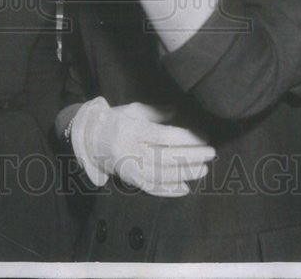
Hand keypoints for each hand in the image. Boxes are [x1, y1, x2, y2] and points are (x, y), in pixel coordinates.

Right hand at [70, 97, 215, 196]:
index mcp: (131, 130)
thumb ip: (156, 112)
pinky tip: (185, 189)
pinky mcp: (129, 180)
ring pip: (160, 175)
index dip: (186, 138)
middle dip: (190, 156)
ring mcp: (129, 168)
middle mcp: (129, 151)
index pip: (163, 136)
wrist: (90, 139)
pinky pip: (151, 188)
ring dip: (184, 174)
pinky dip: (168, 190)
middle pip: (165, 157)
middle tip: (210, 153)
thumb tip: (178, 111)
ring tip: (203, 170)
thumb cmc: (116, 120)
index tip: (203, 137)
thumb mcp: (133, 110)